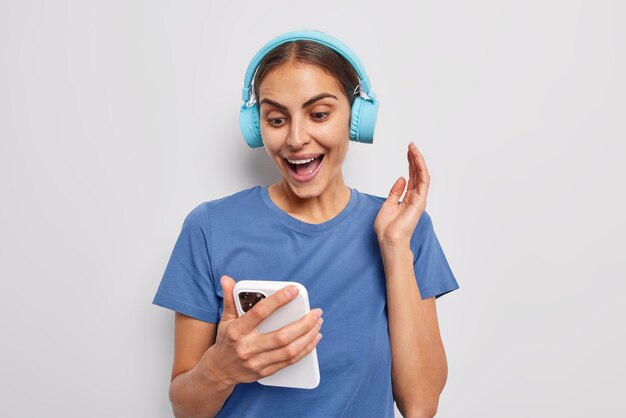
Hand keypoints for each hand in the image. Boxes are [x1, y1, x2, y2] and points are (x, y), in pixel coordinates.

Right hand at [203, 276, 322, 387]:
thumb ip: (230, 299)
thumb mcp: (225, 319)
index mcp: (237, 331)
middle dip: (304, 323)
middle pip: (282, 335)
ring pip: (289, 350)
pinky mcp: (266, 372)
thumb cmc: (226, 340)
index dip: (278, 300)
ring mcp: (257, 362)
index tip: (294, 290)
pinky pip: (290, 361)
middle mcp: (247, 348)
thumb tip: (227, 279)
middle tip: (316, 311)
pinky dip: (305, 349)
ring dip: (308, 336)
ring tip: (318, 323)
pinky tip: (313, 338)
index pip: (260, 313)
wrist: (218, 372)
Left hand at [374, 143, 429, 248]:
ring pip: (422, 175)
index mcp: (408, 199)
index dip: (410, 163)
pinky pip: (422, 181)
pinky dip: (420, 168)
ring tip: (413, 148)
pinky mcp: (420, 201)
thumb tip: (402, 178)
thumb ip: (395, 191)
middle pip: (417, 174)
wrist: (389, 240)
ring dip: (418, 161)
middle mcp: (415, 197)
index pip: (411, 177)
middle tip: (411, 145)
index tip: (408, 151)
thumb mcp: (388, 204)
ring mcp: (419, 199)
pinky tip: (416, 158)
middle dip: (414, 159)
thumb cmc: (387, 228)